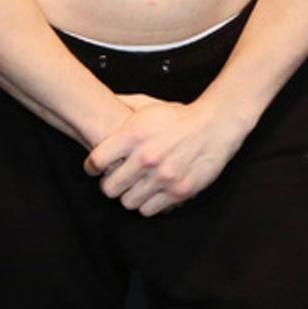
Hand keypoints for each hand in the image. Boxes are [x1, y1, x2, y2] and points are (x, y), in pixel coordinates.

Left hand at [83, 95, 250, 216]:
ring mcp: (163, 177)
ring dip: (129, 196)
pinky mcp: (178, 191)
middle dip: (110, 185)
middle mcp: (146, 157)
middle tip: (116, 180)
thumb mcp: (149, 105)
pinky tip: (151, 193)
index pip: (97, 161)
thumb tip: (101, 99)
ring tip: (134, 187)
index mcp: (134, 135)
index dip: (93, 167)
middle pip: (109, 188)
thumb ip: (123, 105)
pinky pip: (149, 209)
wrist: (215, 125)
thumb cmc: (179, 117)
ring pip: (128, 202)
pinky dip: (147, 204)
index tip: (96, 168)